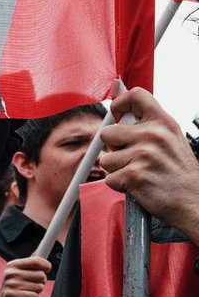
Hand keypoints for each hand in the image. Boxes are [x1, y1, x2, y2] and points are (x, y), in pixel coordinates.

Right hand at [0, 256, 50, 296]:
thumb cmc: (16, 284)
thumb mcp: (21, 271)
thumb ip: (31, 261)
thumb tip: (42, 248)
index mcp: (13, 264)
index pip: (36, 260)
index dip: (46, 265)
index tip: (48, 268)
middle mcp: (11, 273)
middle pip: (41, 275)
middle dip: (40, 281)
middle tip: (32, 283)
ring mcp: (10, 284)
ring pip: (39, 287)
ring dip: (37, 291)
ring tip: (28, 290)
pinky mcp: (12, 295)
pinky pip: (34, 296)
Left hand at [99, 88, 198, 239]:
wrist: (193, 201)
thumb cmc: (178, 171)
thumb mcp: (170, 139)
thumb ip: (146, 123)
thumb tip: (117, 96)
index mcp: (164, 122)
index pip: (136, 95)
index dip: (120, 102)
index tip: (118, 114)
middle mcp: (153, 135)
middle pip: (107, 133)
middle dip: (114, 148)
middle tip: (134, 158)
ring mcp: (142, 154)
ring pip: (105, 159)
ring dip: (117, 169)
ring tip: (139, 172)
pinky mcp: (133, 175)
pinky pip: (109, 178)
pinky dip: (120, 185)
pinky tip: (138, 185)